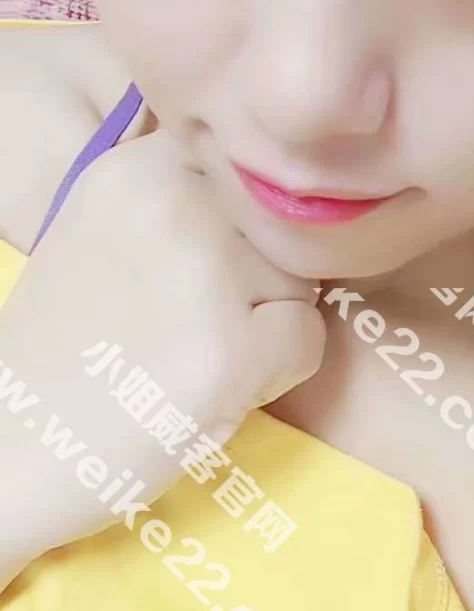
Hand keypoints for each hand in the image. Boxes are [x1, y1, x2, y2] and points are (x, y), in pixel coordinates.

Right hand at [0, 127, 325, 550]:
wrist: (19, 445)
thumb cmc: (74, 346)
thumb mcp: (107, 231)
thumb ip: (182, 198)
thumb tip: (279, 188)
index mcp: (139, 165)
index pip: (246, 176)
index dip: (234, 233)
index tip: (184, 275)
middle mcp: (174, 200)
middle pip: (280, 230)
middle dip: (255, 281)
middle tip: (183, 326)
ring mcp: (206, 271)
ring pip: (301, 284)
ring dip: (266, 326)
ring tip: (189, 355)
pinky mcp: (233, 348)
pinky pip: (307, 340)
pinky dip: (276, 374)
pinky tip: (208, 388)